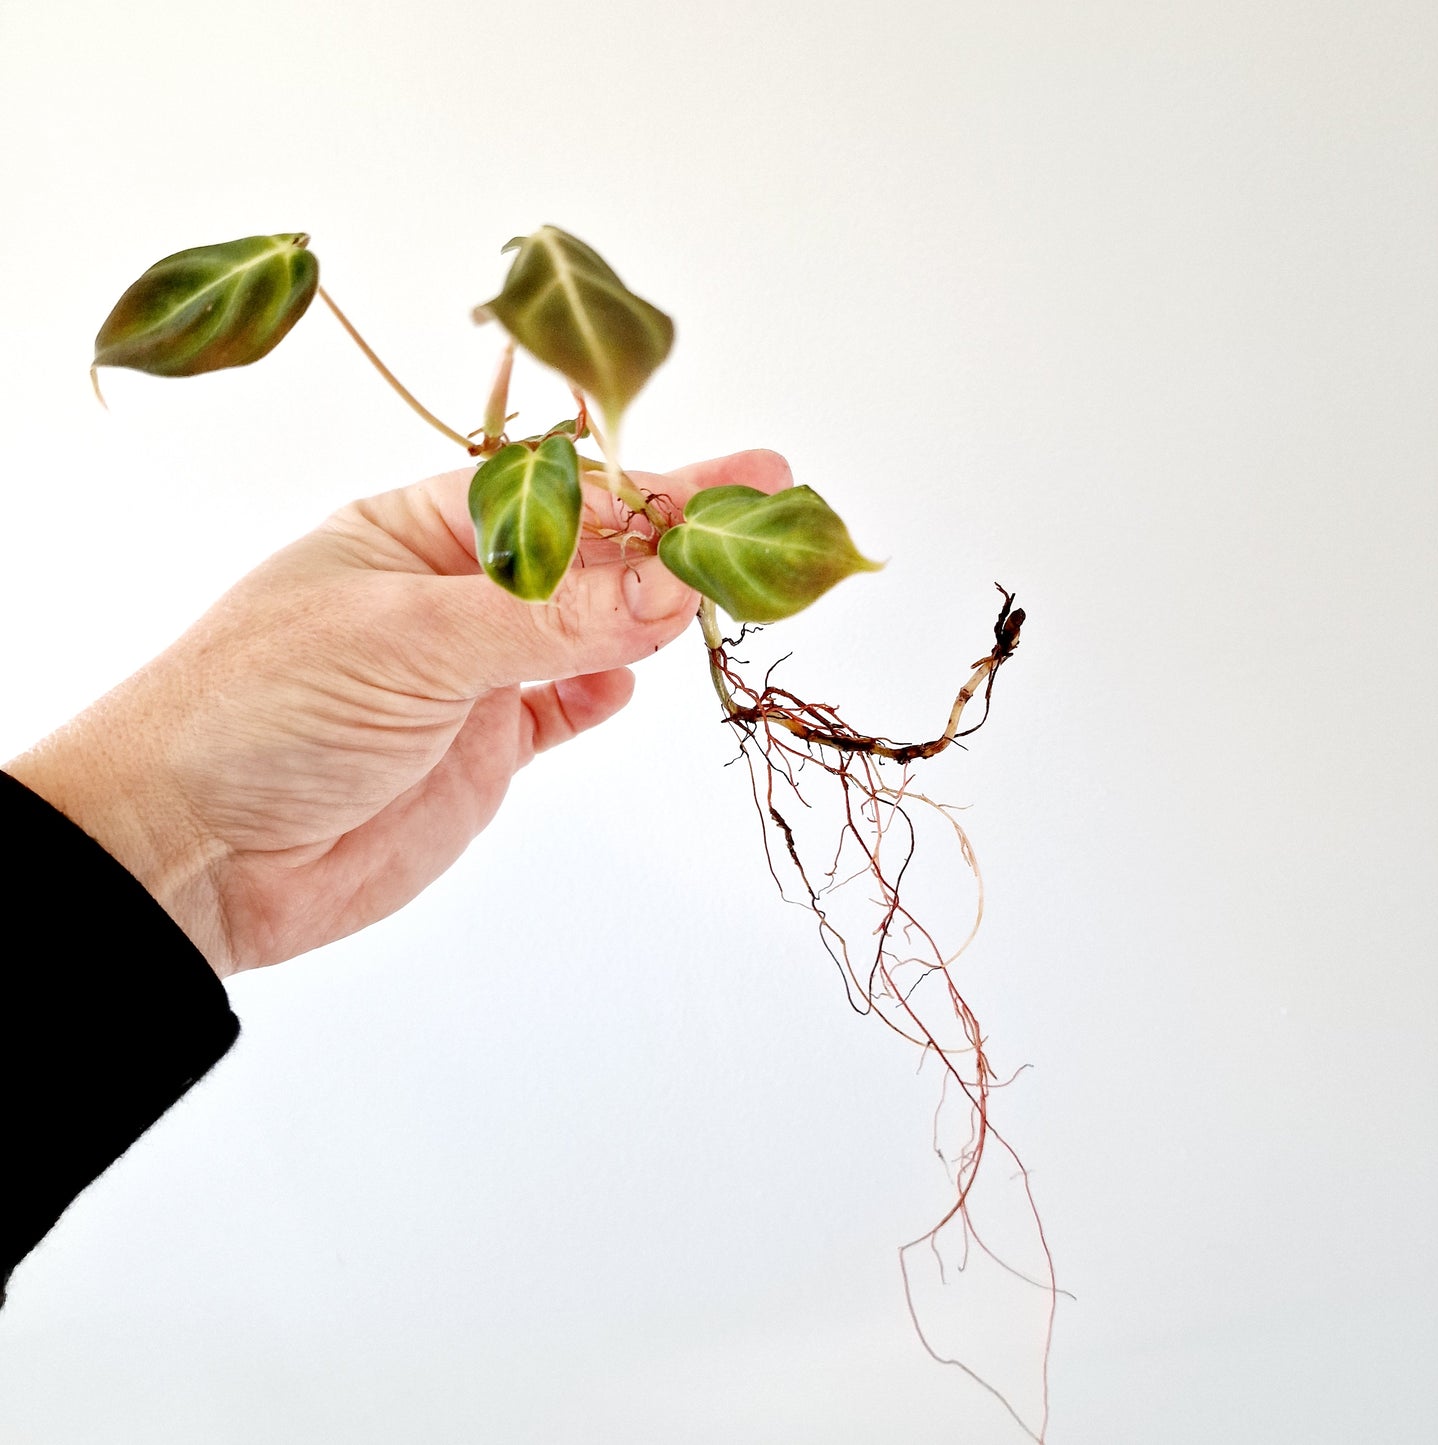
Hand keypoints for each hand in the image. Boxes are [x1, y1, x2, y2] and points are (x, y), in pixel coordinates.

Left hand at [7, 449, 791, 976]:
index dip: (661, 489)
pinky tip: (635, 680)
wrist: (189, 855)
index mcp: (418, 533)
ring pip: (587, 632)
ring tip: (726, 598)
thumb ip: (546, 619)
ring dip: (655, 615)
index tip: (753, 478)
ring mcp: (467, 676)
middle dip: (677, 547)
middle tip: (770, 537)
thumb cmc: (260, 709)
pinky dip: (601, 694)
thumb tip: (672, 587)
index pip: (566, 498)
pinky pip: (559, 709)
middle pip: (590, 560)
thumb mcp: (407, 642)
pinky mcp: (478, 752)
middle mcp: (451, 595)